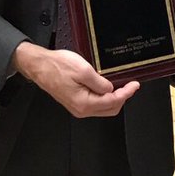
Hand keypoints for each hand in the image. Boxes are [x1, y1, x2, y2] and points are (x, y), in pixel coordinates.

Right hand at [12, 41, 137, 117]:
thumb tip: (111, 89)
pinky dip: (104, 97)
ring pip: (103, 108)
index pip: (113, 102)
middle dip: (122, 98)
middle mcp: (81, 109)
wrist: (39, 66)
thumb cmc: (56, 66)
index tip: (134, 85)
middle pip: (110, 109)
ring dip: (113, 98)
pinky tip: (106, 87)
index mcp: (84, 103)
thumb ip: (100, 82)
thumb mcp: (83, 70)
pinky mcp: (74, 102)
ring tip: (120, 85)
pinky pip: (94, 104)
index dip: (126, 93)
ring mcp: (77, 107)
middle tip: (129, 85)